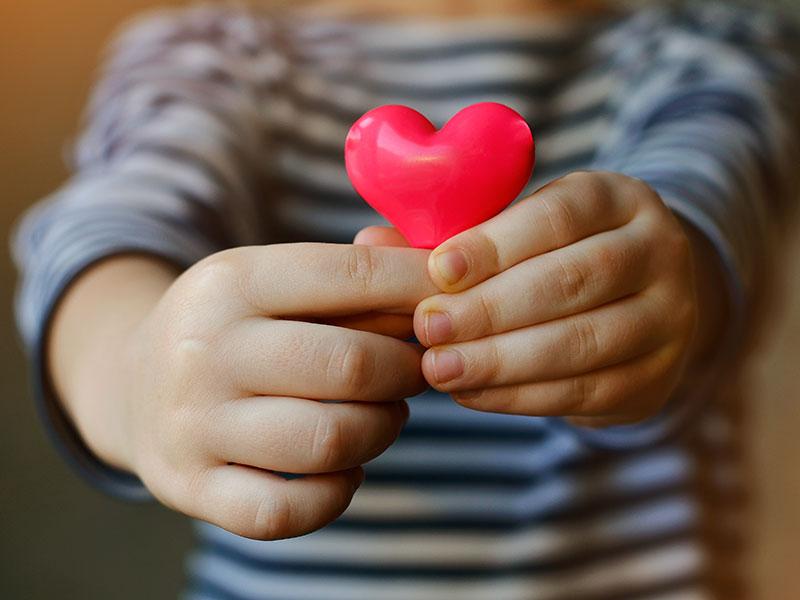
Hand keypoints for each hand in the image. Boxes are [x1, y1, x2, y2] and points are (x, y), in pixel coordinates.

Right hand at [51, 243, 435, 538]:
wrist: (131, 381)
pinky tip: (343, 469)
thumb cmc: (233, 326)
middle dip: (407, 370)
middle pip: (351, 366)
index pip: (353, 276)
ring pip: (329, 440)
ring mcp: (192, 425)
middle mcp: (205, 349)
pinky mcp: (189, 487)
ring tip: (383, 414)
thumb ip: (355, 268)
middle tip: (416, 369)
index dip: (420, 289)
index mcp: (233, 281)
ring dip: (382, 429)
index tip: (453, 302)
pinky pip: (287, 511)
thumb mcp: (273, 277)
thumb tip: (434, 269)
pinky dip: (336, 494)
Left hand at [402, 172, 722, 426]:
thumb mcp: (516, 229)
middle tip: (429, 329)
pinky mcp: (655, 378)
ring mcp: (668, 319)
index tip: (438, 271)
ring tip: (439, 369)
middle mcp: (657, 251)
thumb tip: (369, 245)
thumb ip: (449, 234)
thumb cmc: (555, 254)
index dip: (495, 244)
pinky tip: (471, 392)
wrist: (640, 300)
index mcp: (617, 198)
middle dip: (491, 310)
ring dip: (501, 360)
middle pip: (572, 281)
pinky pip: (583, 392)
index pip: (558, 215)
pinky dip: (520, 395)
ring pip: (581, 343)